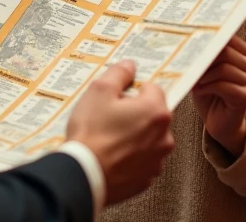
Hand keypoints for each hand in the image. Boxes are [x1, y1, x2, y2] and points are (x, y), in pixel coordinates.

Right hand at [66, 59, 173, 203]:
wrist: (82, 176)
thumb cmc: (91, 135)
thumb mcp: (99, 91)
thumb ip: (119, 73)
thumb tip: (128, 66)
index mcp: (156, 112)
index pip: (153, 88)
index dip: (133, 90)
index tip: (118, 96)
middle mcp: (163, 137)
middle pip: (152, 114)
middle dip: (134, 113)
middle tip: (110, 116)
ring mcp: (156, 160)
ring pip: (147, 138)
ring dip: (133, 135)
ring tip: (107, 137)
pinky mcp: (145, 178)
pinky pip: (140, 160)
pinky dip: (129, 156)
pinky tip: (110, 154)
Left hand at [191, 37, 245, 156]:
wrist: (220, 123)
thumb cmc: (211, 94)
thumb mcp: (207, 72)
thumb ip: (207, 57)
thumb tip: (192, 42)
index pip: (229, 38)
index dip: (209, 41)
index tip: (193, 45)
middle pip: (226, 52)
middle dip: (204, 59)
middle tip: (190, 67)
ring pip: (224, 69)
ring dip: (204, 76)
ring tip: (195, 82)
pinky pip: (223, 85)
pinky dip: (207, 87)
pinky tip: (199, 91)